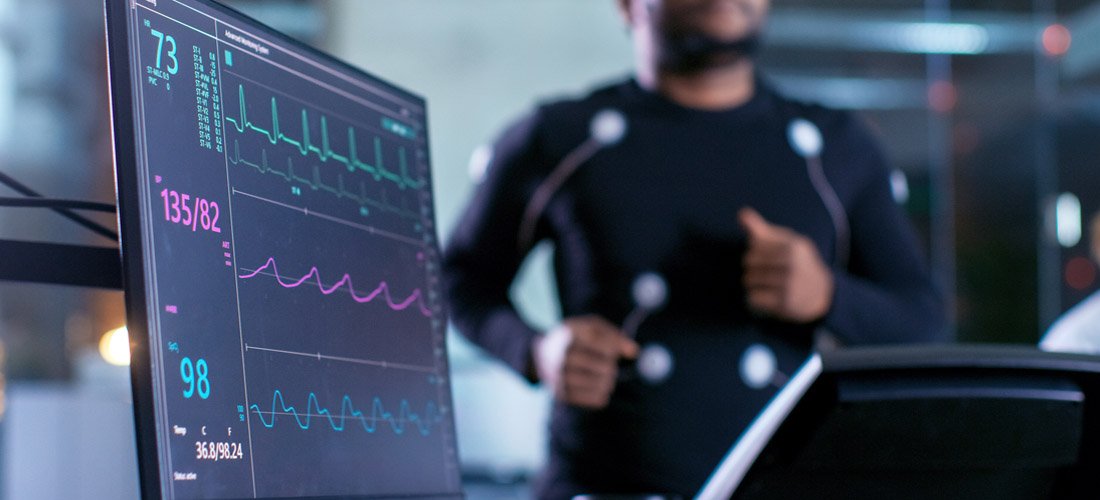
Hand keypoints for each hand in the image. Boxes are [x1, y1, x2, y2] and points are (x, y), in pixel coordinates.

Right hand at [532, 315, 638, 408]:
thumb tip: (633, 352)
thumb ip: (614, 335)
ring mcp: (560, 377)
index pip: (608, 347)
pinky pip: (596, 399)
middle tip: (606, 365)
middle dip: (611, 366)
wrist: (540, 355)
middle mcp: (563, 356)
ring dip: (608, 381)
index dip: (615, 349)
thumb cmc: (575, 338)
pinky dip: (602, 394)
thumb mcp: (592, 326)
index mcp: (571, 335)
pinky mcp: (562, 394)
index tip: (611, 350)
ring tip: (604, 376)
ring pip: (602, 385)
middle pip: (606, 368)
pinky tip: (598, 387)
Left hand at [739, 207, 833, 322]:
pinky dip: (754, 299)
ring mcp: (789, 284)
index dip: (754, 252)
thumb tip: (741, 213)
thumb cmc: (797, 263)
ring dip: (751, 284)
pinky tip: (765, 297)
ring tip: (763, 285)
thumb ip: (762, 230)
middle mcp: (792, 264)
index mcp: (792, 246)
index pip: (754, 246)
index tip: (764, 258)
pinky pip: (753, 298)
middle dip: (751, 268)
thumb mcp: (786, 243)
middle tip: (761, 273)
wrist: (822, 293)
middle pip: (749, 263)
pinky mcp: (784, 303)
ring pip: (749, 280)